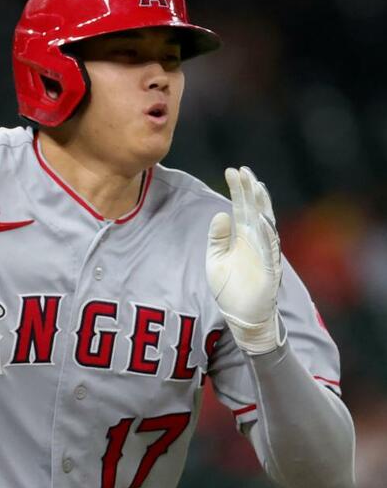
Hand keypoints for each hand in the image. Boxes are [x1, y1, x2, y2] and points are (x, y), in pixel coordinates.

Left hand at [206, 166, 283, 353]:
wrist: (243, 318)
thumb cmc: (231, 289)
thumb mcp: (216, 260)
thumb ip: (218, 238)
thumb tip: (221, 213)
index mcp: (244, 238)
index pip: (242, 208)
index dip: (239, 190)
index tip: (233, 171)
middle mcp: (257, 243)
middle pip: (254, 211)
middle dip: (250, 191)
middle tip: (243, 170)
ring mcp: (265, 255)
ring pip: (265, 226)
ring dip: (261, 207)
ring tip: (256, 187)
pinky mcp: (270, 271)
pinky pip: (270, 251)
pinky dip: (267, 235)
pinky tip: (262, 219)